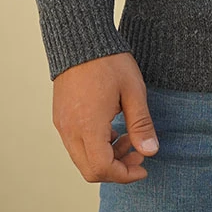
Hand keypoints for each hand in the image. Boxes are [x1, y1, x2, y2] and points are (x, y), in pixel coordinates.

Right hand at [52, 51, 159, 183]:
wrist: (80, 37)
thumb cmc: (108, 61)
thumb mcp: (133, 90)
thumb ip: (141, 124)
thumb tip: (151, 152)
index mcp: (88, 126)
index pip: (102, 168)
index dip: (125, 174)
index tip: (143, 166)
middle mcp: (70, 130)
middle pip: (90, 170)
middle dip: (117, 168)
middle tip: (138, 153)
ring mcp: (62, 124)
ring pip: (82, 158)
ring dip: (106, 156)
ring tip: (129, 136)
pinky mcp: (60, 117)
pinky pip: (76, 144)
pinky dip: (95, 146)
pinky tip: (112, 128)